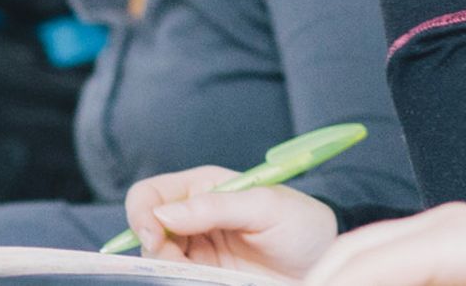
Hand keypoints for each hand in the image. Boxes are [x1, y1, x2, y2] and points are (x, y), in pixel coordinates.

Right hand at [121, 166, 340, 279]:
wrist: (322, 262)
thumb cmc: (301, 224)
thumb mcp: (266, 206)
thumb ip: (215, 206)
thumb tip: (164, 214)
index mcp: (203, 188)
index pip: (150, 194)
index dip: (143, 215)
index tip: (156, 238)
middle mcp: (192, 216)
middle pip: (146, 231)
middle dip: (156, 249)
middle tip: (182, 263)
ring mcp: (197, 248)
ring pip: (157, 259)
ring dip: (171, 268)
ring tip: (207, 273)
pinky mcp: (204, 273)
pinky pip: (177, 277)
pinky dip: (182, 279)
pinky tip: (208, 279)